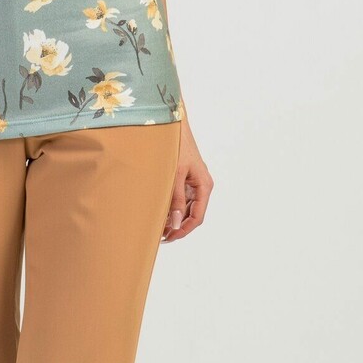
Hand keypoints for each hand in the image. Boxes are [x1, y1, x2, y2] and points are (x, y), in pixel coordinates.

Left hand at [162, 110, 212, 241]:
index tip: (169, 237)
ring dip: (174, 217)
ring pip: (186, 206)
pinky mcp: (185, 176)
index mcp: (204, 186)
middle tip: (160, 235)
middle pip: (192, 213)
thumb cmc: (176, 146)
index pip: (197, 217)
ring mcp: (193, 181)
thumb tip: (176, 223)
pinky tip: (160, 210)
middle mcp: (201, 185)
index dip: (184, 230)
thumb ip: (176, 199)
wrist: (172, 125)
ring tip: (158, 225)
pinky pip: (181, 196)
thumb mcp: (175, 175)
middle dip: (178, 225)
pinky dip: (172, 205)